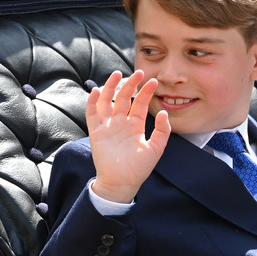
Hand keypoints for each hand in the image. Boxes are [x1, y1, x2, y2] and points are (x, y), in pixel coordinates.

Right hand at [86, 70, 170, 202]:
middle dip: (131, 85)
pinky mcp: (96, 132)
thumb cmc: (139, 168)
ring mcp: (108, 126)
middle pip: (124, 98)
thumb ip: (162, 131)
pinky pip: (92, 114)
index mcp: (136, 125)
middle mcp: (121, 122)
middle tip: (139, 72)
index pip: (140, 103)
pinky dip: (93, 102)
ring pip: (108, 101)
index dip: (146, 92)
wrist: (122, 183)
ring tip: (117, 74)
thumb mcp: (156, 149)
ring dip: (111, 87)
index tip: (153, 81)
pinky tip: (98, 91)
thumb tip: (164, 113)